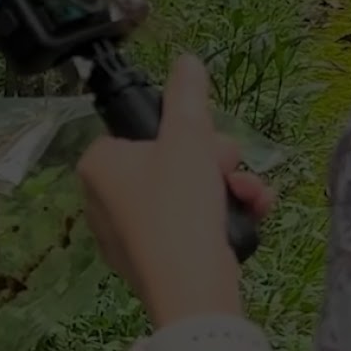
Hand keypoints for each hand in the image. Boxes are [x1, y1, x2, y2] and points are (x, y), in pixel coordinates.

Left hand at [75, 55, 276, 327]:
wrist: (191, 289)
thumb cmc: (178, 206)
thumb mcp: (188, 140)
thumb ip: (188, 97)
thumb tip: (185, 61)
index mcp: (97, 165)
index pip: (141, 131)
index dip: (184, 134)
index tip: (208, 142)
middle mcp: (102, 197)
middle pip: (169, 160)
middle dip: (215, 161)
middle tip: (230, 169)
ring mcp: (125, 232)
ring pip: (186, 191)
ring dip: (228, 186)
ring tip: (252, 195)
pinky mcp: (151, 259)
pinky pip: (187, 223)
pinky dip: (219, 216)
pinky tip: (252, 215)